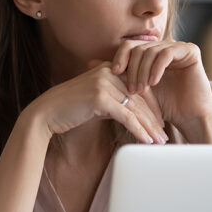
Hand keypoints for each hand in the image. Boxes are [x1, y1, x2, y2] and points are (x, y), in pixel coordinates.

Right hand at [27, 61, 167, 144]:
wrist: (46, 113)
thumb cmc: (70, 109)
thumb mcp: (97, 100)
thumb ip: (115, 100)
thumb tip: (134, 113)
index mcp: (110, 69)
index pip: (139, 87)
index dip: (152, 107)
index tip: (160, 123)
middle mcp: (109, 72)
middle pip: (140, 98)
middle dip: (154, 119)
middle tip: (164, 135)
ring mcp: (104, 83)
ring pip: (136, 108)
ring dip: (150, 127)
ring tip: (159, 142)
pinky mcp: (100, 98)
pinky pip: (127, 116)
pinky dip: (139, 130)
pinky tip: (147, 141)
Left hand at [109, 40, 211, 128]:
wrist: (189, 117)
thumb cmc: (163, 107)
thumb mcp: (135, 90)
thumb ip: (117, 75)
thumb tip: (89, 63)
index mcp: (151, 52)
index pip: (129, 46)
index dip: (120, 58)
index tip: (113, 74)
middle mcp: (164, 46)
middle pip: (139, 47)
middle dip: (132, 69)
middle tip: (131, 89)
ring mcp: (178, 47)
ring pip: (150, 51)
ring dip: (143, 71)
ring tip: (141, 90)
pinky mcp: (190, 51)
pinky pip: (167, 53)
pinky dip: (157, 68)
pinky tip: (154, 83)